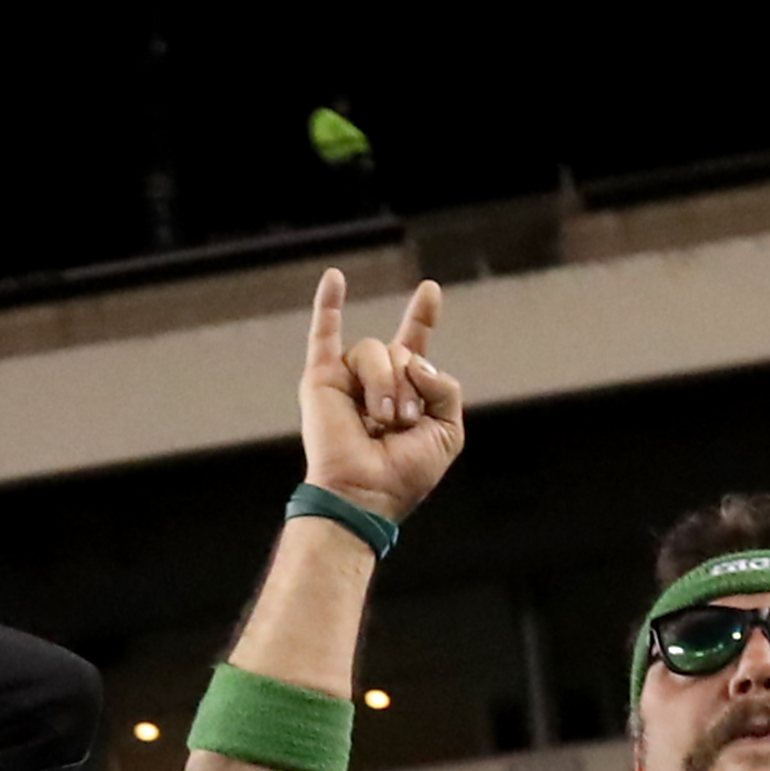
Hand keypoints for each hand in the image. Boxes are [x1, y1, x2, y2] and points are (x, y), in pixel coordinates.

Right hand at [291, 271, 462, 526]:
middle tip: (402, 423)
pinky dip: (327, 304)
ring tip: (380, 420)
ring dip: (386, 385)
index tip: (430, 291)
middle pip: (403, 349)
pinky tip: (335, 276)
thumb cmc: (404, 474)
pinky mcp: (321, 380)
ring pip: (376, 350)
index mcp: (404, 391)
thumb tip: (415, 360)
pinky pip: (323, 334)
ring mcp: (347, 378)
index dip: (422, 316)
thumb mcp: (448, 430)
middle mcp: (375, 380)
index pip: (414, 345)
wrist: (364, 494)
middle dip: (411, 384)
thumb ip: (446, 387)